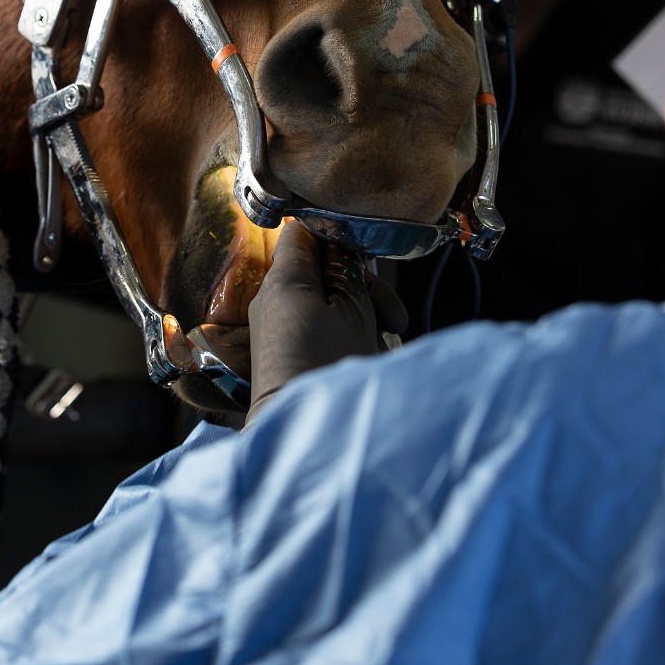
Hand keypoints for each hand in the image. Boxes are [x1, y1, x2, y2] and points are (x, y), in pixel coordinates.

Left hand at [246, 221, 406, 422]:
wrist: (303, 432)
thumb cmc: (330, 365)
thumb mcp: (354, 311)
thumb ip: (349, 270)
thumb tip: (342, 247)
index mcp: (284, 279)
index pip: (302, 231)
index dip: (336, 235)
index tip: (366, 256)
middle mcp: (271, 296)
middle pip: (319, 269)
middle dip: (360, 285)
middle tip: (393, 316)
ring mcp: (274, 324)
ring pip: (322, 299)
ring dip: (359, 311)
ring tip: (387, 338)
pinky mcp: (280, 350)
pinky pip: (314, 325)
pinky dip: (342, 330)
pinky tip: (369, 351)